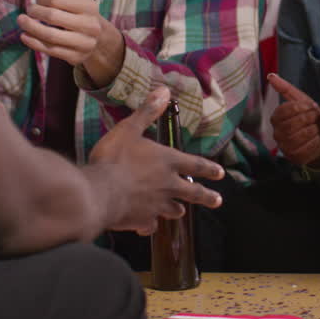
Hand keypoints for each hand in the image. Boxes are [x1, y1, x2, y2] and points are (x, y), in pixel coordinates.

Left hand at [18, 0, 122, 85]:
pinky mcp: (76, 57)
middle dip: (35, 12)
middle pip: (52, 16)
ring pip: (50, 36)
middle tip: (29, 10)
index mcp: (88, 5)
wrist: (97, 38)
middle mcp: (90, 25)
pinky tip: (24, 36)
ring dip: (31, 27)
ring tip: (21, 21)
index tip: (38, 0)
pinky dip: (33, 43)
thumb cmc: (78, 10)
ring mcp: (84, 43)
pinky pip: (50, 50)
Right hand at [88, 85, 223, 234]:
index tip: (221, 174)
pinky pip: (149, 225)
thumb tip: (164, 90)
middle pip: (193, 192)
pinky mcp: (142, 221)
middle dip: (207, 196)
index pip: (195, 164)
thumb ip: (147, 112)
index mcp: (168, 162)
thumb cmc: (113, 158)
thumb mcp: (129, 129)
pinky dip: (148, 226)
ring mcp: (156, 206)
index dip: (209, 168)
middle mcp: (167, 185)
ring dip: (177, 210)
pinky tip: (145, 227)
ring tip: (181, 212)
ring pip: (174, 210)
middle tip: (217, 201)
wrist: (98, 193)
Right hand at [267, 73, 319, 166]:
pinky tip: (317, 138)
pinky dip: (315, 142)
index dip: (301, 107)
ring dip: (312, 130)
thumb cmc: (310, 117)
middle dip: (308, 119)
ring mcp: (284, 146)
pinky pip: (305, 149)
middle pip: (291, 124)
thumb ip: (285, 88)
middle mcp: (276, 133)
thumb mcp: (301, 101)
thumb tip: (271, 75)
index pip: (285, 110)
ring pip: (298, 137)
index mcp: (276, 117)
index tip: (312, 106)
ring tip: (316, 127)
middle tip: (316, 117)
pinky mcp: (294, 157)